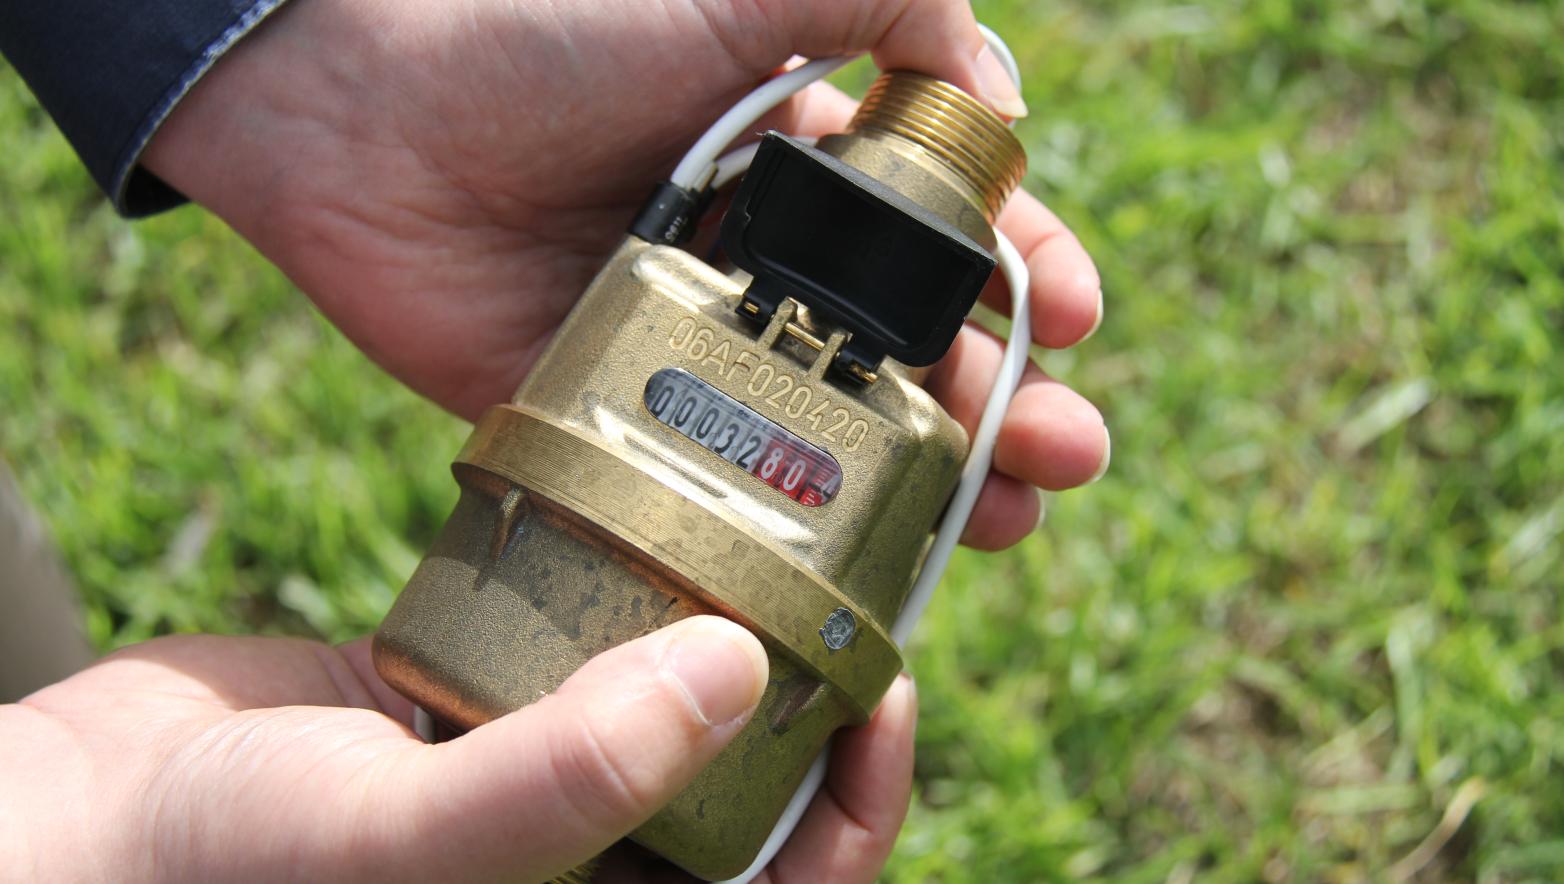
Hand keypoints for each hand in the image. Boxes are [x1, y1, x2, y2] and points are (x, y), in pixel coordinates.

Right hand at [0, 618, 914, 881]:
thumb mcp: (406, 845)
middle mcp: (587, 863)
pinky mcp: (481, 708)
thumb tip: (737, 670)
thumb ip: (570, 776)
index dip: (857, 805)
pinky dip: (614, 596)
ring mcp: (536, 780)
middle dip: (808, 698)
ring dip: (722, 633)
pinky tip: (639, 521)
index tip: (880, 692)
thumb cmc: (219, 874)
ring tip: (759, 536)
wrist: (83, 818)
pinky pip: (580, 652)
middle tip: (834, 584)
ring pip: (671, 708)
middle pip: (749, 786)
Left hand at [142, 0, 1109, 550]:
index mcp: (802, 159)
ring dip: (936, 480)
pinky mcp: (626, 418)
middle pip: (915, 349)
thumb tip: (1001, 100)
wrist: (359, 113)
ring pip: (842, 430)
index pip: (944, 231)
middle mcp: (764, 260)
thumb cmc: (543, 33)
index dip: (1023, 273)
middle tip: (1063, 450)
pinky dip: (799, 529)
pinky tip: (862, 563)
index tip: (1076, 319)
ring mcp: (698, 346)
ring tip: (1004, 518)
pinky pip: (728, 482)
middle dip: (1005, 400)